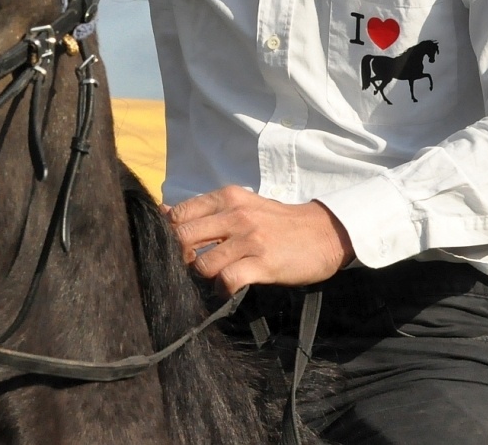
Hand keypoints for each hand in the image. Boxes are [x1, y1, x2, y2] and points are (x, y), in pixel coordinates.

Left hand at [167, 186, 353, 291]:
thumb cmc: (278, 222)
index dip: (171, 235)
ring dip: (203, 277)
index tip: (181, 248)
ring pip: (202, 263)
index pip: (179, 213)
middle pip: (183, 238)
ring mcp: (249, 238)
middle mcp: (235, 214)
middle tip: (193, 267)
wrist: (323, 233)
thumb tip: (165, 213)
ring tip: (215, 278)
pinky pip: (227, 280)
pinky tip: (228, 290)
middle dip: (180, 258)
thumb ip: (208, 211)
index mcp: (227, 197)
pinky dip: (222, 290)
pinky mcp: (262, 262)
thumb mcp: (243, 205)